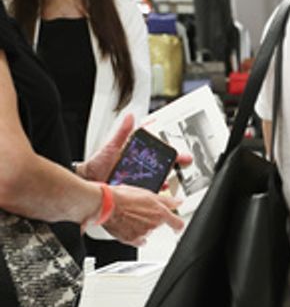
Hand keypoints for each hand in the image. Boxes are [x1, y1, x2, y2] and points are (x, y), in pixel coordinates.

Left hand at [78, 113, 192, 187]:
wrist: (89, 181)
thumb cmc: (98, 164)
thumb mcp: (111, 146)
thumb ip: (122, 133)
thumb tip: (129, 117)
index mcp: (136, 154)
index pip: (157, 150)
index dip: (169, 149)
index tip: (177, 148)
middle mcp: (140, 166)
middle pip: (162, 163)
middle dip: (175, 161)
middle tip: (184, 159)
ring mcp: (139, 178)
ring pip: (159, 176)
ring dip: (168, 175)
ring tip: (174, 173)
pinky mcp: (136, 189)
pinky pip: (150, 189)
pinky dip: (159, 189)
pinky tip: (163, 187)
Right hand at [102, 185, 183, 245]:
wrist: (105, 204)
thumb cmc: (123, 197)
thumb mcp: (148, 194)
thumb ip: (166, 200)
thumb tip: (178, 202)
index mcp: (160, 213)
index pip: (178, 224)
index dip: (177, 226)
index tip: (176, 227)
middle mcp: (153, 225)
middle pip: (158, 225)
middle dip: (151, 220)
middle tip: (140, 211)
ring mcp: (142, 233)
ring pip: (146, 232)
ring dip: (141, 226)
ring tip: (130, 216)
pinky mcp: (131, 239)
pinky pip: (137, 240)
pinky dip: (134, 235)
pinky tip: (128, 226)